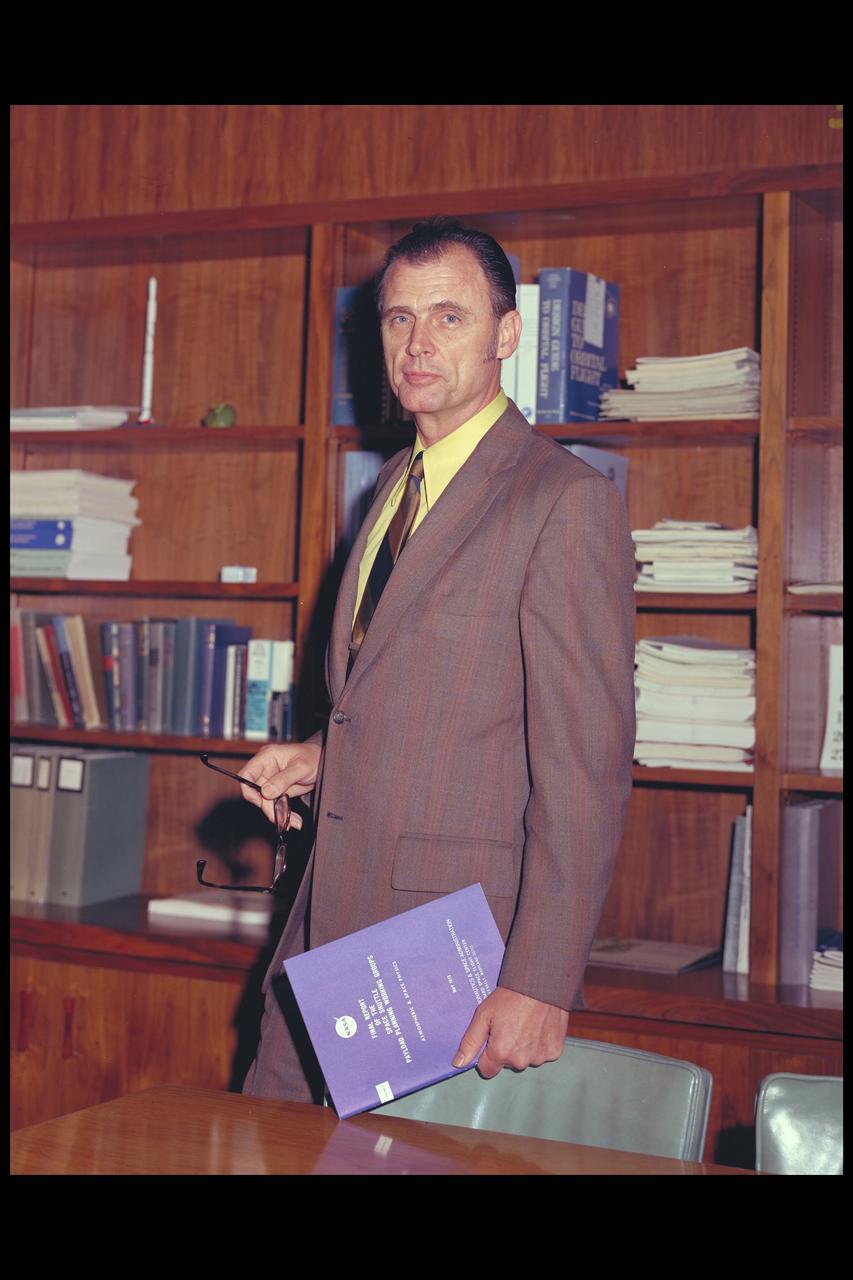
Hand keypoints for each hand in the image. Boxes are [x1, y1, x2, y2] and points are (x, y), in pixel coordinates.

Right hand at [238, 740, 321, 827]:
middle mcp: (265, 769)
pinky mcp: (278, 791)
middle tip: (281, 817)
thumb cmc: (313, 757)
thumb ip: (283, 779)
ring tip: (292, 821)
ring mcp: (271, 781)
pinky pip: (275, 805)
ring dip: (277, 814)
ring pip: (265, 802)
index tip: (260, 800)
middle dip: (268, 807)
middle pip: (256, 792)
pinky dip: (283, 814)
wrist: (322, 763)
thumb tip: (266, 792)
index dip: (249, 788)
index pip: (247, 773)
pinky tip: (293, 820)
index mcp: (267, 757)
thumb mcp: (301, 767)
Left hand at [452, 987, 568, 1078]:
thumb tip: (459, 1062)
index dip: (486, 1055)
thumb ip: (470, 1041)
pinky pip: (543, 1053)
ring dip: (524, 1047)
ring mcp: (539, 1057)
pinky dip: (540, 1044)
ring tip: (525, 1024)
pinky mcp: (554, 1051)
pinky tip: (538, 1026)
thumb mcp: (484, 1015)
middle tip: (509, 1026)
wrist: (541, 984)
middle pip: (508, 1063)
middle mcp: (521, 1060)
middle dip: (506, 1050)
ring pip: (526, 1059)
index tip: (491, 1040)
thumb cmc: (512, 997)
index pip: (487, 1069)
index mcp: (501, 1053)